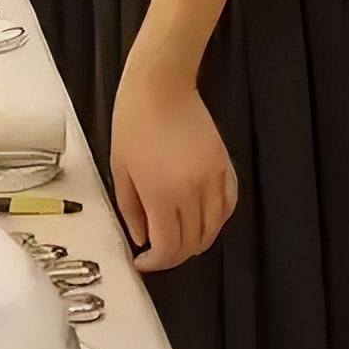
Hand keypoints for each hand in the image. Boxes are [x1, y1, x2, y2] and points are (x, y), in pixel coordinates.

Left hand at [111, 59, 236, 271]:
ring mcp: (212, 179)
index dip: (155, 263)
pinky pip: (228, 205)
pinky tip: (204, 219)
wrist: (160, 86)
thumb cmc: (133, 120)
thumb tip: (142, 237)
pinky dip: (217, 219)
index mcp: (161, 194)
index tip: (143, 261)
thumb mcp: (119, 168)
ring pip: (214, 229)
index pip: (168, 248)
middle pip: (191, 243)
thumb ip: (130, 208)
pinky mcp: (225, 166)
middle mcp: (192, 192)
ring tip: (178, 237)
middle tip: (157, 250)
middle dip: (173, 255)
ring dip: (196, 241)